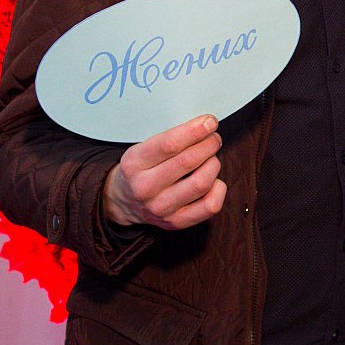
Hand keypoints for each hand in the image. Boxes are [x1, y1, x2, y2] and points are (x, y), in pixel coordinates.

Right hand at [103, 115, 227, 228]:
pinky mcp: (176, 222)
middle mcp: (145, 188)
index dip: (195, 130)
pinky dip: (219, 188)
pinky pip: (210, 205)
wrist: (125, 202)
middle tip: (213, 139)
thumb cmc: (141, 169)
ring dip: (213, 164)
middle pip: (188, 161)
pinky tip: (213, 180)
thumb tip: (205, 126)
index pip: (170, 144)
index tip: (210, 122)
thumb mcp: (143, 149)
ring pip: (201, 182)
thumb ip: (169, 139)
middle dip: (208, 144)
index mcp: (134, 164)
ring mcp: (161, 208)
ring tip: (211, 158)